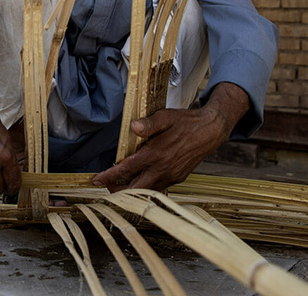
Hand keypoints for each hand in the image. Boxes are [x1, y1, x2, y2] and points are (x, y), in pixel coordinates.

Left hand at [92, 82, 249, 191]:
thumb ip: (148, 124)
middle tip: (105, 186)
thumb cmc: (187, 122)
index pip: (127, 170)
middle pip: (134, 188)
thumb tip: (133, 127)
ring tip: (118, 185)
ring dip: (131, 190)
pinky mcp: (178, 178)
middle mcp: (163, 169)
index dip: (109, 176)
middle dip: (117, 190)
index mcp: (156, 155)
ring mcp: (171, 176)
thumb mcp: (166, 117)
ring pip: (146, 191)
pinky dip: (145, 187)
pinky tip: (140, 181)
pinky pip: (158, 188)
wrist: (211, 130)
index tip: (96, 179)